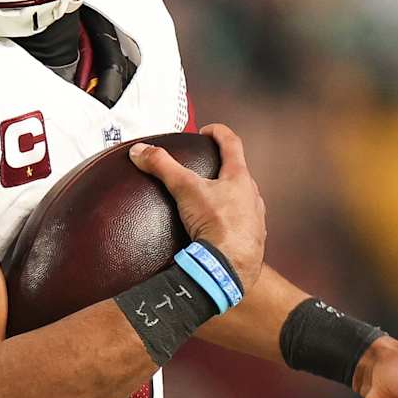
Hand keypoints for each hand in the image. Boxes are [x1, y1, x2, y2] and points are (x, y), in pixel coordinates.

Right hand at [129, 124, 266, 288]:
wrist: (230, 267)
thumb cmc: (216, 224)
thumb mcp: (185, 189)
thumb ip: (162, 166)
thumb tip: (141, 151)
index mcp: (240, 177)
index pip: (232, 144)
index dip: (219, 133)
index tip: (208, 131)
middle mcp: (252, 196)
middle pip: (240, 173)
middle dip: (224, 167)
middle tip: (208, 166)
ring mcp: (255, 219)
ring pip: (244, 200)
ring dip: (230, 196)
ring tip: (211, 200)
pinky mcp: (253, 240)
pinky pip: (243, 225)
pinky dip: (231, 222)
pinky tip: (218, 229)